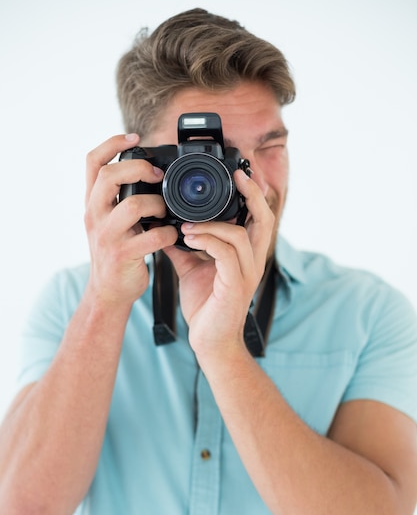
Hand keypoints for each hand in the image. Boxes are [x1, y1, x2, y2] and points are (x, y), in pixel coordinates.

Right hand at [84, 134, 177, 307]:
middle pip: (109, 176)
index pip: (92, 162)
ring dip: (157, 203)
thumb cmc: (116, 253)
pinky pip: (152, 236)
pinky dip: (168, 233)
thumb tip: (149, 174)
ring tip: (164, 210)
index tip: (134, 136)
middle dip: (138, 168)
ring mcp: (107, 235)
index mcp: (91, 203)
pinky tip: (171, 234)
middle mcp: (94, 215)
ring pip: (132, 205)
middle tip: (157, 174)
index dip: (112, 143)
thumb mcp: (109, 221)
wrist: (108, 292)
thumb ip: (119, 199)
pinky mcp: (123, 254)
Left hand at [165, 169, 274, 358]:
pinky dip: (207, 241)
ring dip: (212, 224)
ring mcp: (247, 273)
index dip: (254, 194)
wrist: (209, 341)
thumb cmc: (206, 307)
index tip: (240, 173)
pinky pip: (227, 253)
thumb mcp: (192, 269)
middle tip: (237, 176)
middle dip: (252, 194)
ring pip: (241, 234)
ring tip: (187, 225)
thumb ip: (185, 247)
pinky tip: (189, 238)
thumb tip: (167, 227)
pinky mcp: (236, 285)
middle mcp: (253, 261)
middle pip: (264, 219)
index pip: (259, 218)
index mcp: (246, 255)